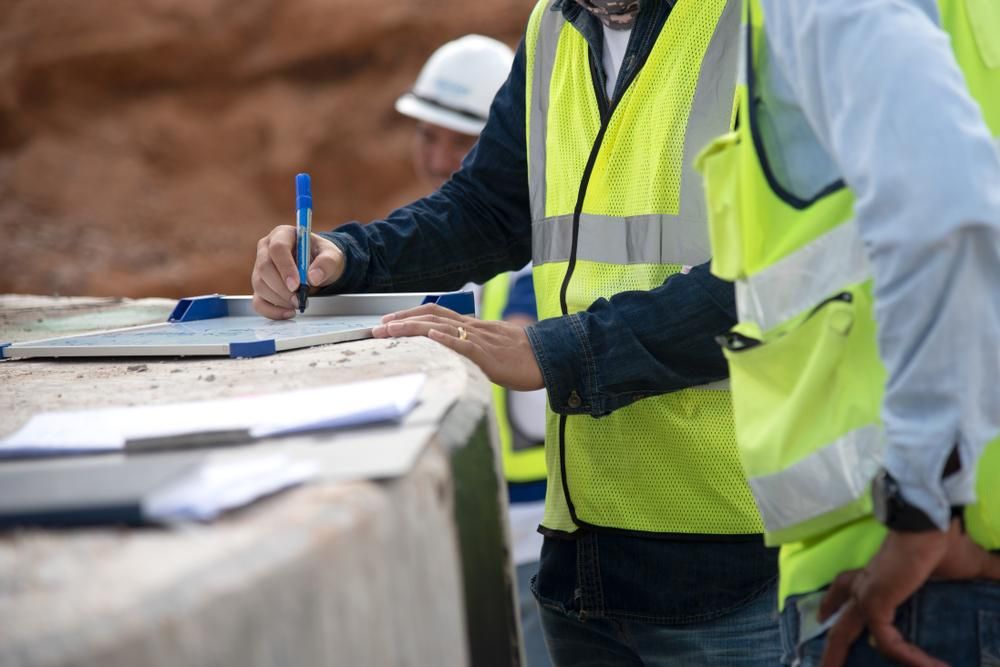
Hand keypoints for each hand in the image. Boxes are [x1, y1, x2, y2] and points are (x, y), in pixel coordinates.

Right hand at [251, 225, 344, 318]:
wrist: (319, 268)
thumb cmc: (322, 257)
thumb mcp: (332, 256)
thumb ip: (326, 263)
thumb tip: (313, 277)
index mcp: (282, 234)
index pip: (277, 248)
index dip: (285, 267)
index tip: (297, 285)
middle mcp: (266, 249)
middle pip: (264, 268)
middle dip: (282, 288)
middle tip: (299, 299)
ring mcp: (260, 268)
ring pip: (260, 285)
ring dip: (279, 299)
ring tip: (298, 303)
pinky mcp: (260, 286)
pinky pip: (258, 301)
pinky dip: (272, 311)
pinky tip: (288, 313)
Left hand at [371, 303, 544, 390]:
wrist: (549, 358)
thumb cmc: (523, 357)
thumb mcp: (492, 348)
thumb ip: (472, 349)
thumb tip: (453, 354)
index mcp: (473, 326)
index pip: (435, 314)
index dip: (409, 315)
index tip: (387, 321)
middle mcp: (473, 328)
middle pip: (431, 315)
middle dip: (402, 319)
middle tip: (377, 326)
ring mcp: (481, 340)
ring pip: (441, 327)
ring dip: (412, 327)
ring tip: (390, 329)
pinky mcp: (490, 356)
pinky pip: (466, 344)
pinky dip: (446, 339)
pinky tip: (431, 336)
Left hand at [819, 519, 999, 666]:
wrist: (933, 528)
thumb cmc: (944, 544)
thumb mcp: (965, 570)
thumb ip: (982, 579)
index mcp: (876, 575)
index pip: (845, 588)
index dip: (832, 602)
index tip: (823, 615)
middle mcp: (864, 585)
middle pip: (838, 620)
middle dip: (831, 647)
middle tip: (822, 666)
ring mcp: (866, 595)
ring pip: (845, 633)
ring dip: (853, 658)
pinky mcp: (875, 604)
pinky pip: (888, 642)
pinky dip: (909, 658)